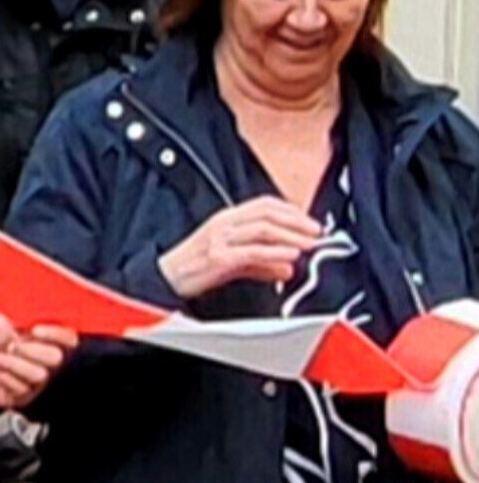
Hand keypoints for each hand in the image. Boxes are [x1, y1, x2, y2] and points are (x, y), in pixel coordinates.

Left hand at [0, 318, 75, 410]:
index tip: (35, 331)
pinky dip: (6, 379)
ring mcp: (35, 381)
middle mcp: (45, 360)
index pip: (70, 338)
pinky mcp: (23, 397)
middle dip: (30, 350)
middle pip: (57, 358)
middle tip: (11, 347)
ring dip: (14, 364)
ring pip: (41, 376)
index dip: (56, 335)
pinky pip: (24, 391)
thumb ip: (35, 316)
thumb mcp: (10, 317)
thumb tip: (48, 313)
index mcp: (46, 339)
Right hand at [159, 197, 329, 298]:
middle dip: (297, 221)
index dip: (291, 210)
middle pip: (267, 213)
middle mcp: (224, 224)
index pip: (264, 204)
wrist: (165, 279)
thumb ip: (261, 263)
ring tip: (309, 244)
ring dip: (291, 236)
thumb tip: (287, 268)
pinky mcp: (219, 258)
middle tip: (317, 231)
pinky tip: (290, 256)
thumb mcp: (232, 261)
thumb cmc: (194, 267)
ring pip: (263, 229)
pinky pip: (252, 251)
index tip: (310, 221)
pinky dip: (274, 252)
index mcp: (227, 218)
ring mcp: (220, 239)